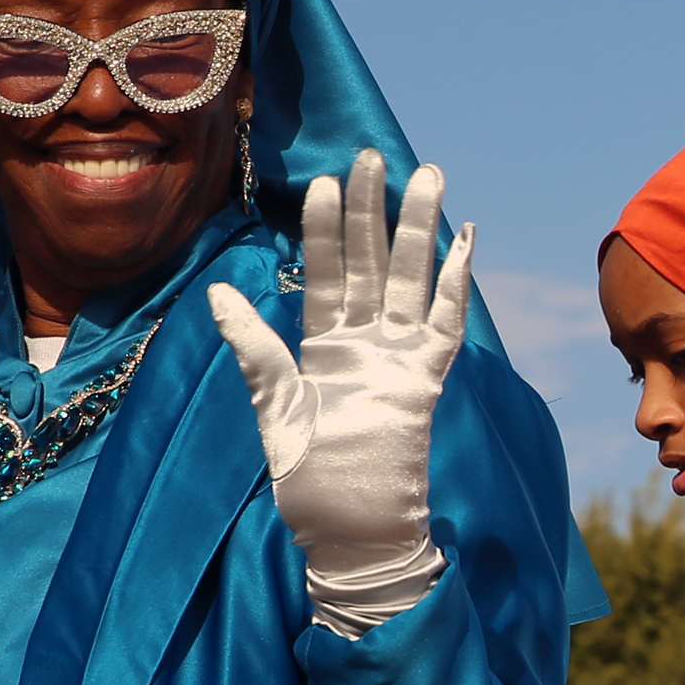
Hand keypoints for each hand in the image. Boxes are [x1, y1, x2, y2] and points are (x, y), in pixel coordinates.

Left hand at [208, 149, 466, 637]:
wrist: (349, 527)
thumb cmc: (307, 477)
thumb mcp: (271, 404)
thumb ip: (252, 345)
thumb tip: (218, 291)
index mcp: (323, 347)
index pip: (326, 273)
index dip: (327, 229)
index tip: (327, 181)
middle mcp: (365, 344)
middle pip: (372, 263)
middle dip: (374, 210)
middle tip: (375, 157)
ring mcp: (400, 359)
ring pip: (411, 280)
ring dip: (419, 229)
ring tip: (428, 178)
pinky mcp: (428, 381)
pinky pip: (445, 323)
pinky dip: (456, 282)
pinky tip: (466, 240)